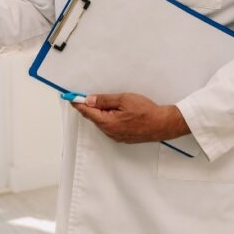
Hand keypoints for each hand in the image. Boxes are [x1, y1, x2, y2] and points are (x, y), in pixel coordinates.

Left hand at [71, 93, 189, 143]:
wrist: (163, 124)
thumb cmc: (146, 111)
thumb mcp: (123, 99)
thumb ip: (104, 100)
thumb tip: (89, 100)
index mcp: (108, 123)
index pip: (87, 112)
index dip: (78, 104)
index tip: (70, 97)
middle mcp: (110, 132)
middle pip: (94, 118)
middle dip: (89, 107)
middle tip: (84, 95)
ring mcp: (116, 137)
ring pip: (102, 122)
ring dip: (100, 113)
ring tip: (105, 101)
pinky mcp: (123, 138)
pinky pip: (110, 127)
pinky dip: (108, 118)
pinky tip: (114, 111)